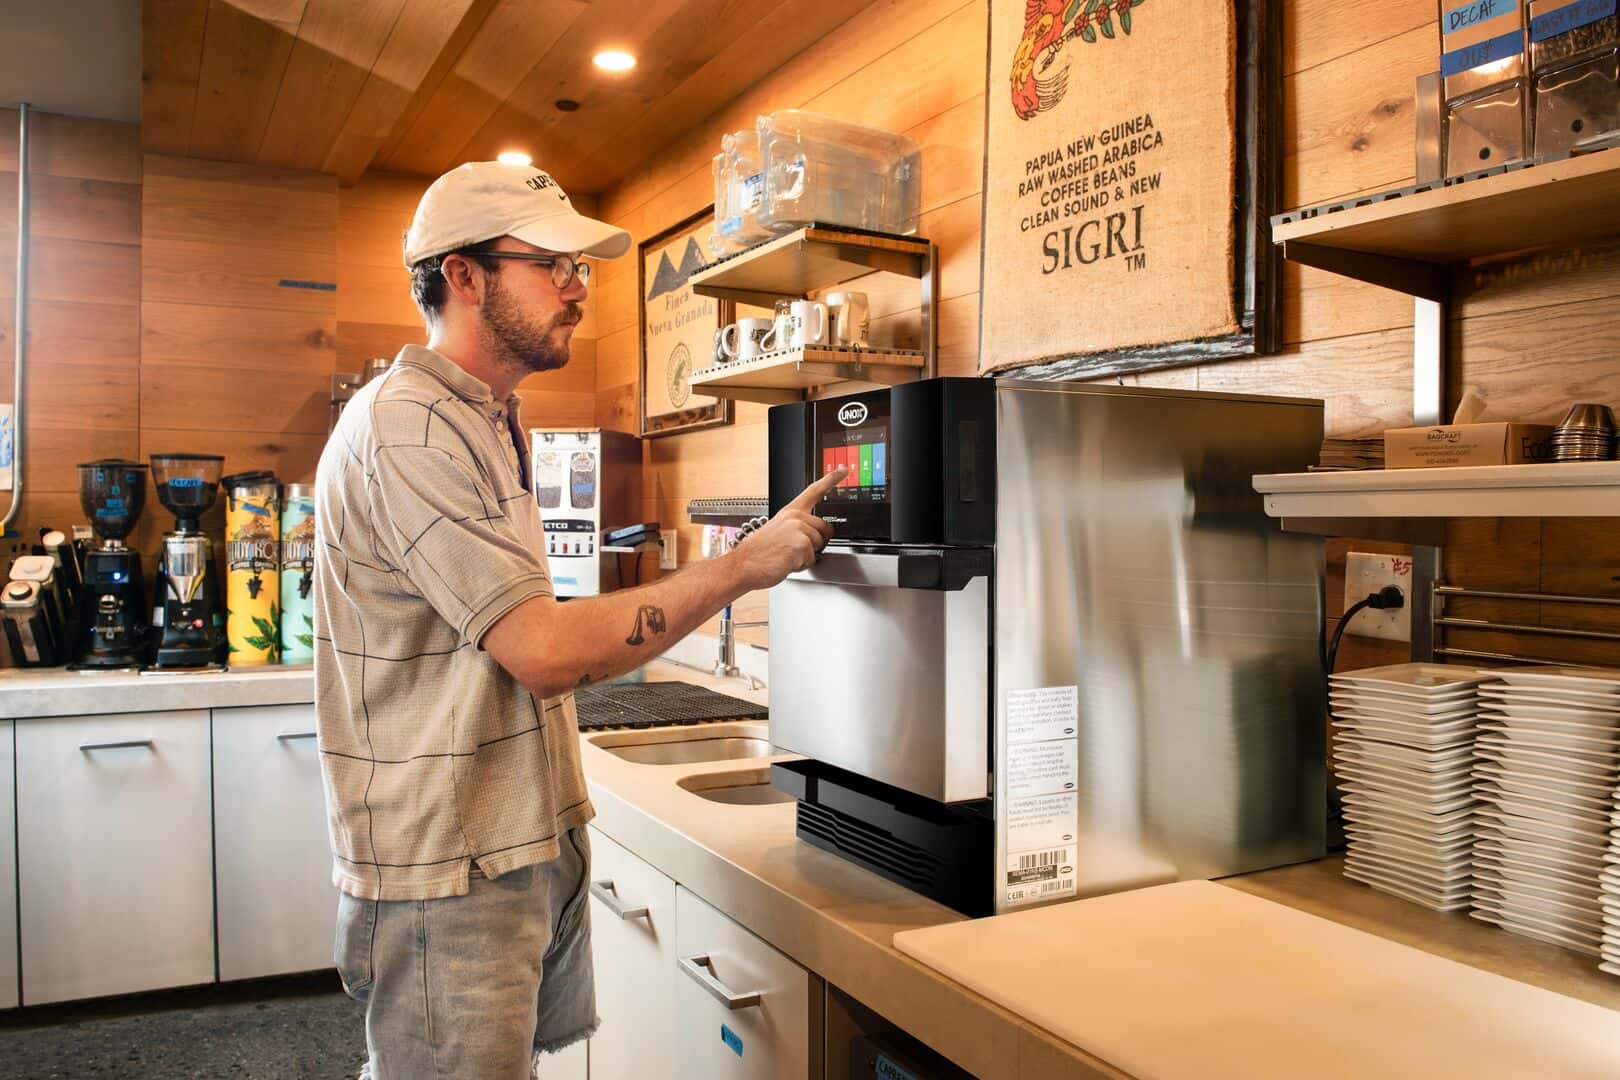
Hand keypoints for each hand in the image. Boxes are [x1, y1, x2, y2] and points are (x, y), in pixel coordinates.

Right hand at [728, 469, 843, 591]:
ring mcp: (799, 529)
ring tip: (786, 555)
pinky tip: (786, 562)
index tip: (844, 470)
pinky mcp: (801, 544)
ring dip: (805, 556)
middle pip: (825, 529)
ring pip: (819, 546)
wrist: (743, 564)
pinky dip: (801, 565)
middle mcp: (796, 517)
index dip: (831, 479)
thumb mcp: (778, 530)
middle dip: (815, 543)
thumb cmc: (758, 551)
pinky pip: (812, 559)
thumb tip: (813, 534)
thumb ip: (796, 527)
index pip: (814, 491)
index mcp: (790, 511)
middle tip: (793, 549)